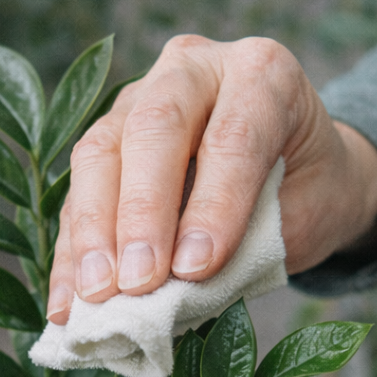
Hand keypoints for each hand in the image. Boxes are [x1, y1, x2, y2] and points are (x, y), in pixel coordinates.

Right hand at [46, 34, 376, 322]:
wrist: (300, 177)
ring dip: (93, 234)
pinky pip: (76, 198)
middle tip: (138, 283)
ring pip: (99, 155)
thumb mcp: (300, 216)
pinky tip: (69, 305)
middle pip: (153, 128)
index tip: (197, 269)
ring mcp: (138, 100)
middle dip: (141, 214)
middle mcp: (194, 71)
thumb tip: (179, 288)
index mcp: (262, 74)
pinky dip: (71, 257)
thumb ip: (248, 240)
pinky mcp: (104, 145)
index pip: (232, 135)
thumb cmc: (307, 194)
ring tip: (97, 296)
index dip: (213, 205)